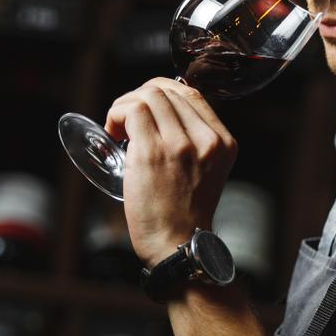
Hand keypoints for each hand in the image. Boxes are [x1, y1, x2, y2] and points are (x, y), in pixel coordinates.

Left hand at [104, 78, 236, 266]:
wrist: (177, 245)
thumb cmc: (183, 213)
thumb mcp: (206, 171)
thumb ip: (195, 142)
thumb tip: (162, 113)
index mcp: (223, 142)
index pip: (192, 94)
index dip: (162, 92)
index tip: (146, 107)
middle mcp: (207, 140)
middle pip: (168, 90)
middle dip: (139, 96)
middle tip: (126, 119)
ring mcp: (180, 145)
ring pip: (149, 95)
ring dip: (124, 104)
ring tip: (117, 126)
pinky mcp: (153, 152)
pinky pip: (133, 111)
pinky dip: (116, 114)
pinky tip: (113, 131)